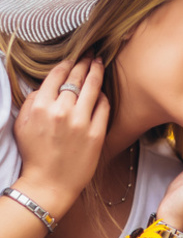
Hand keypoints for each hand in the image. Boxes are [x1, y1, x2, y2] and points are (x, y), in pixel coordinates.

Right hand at [14, 57, 108, 215]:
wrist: (49, 183)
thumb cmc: (35, 154)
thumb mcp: (23, 124)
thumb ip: (33, 101)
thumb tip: (46, 85)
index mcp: (41, 107)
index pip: (57, 75)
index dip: (67, 63)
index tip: (73, 57)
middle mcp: (61, 111)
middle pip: (77, 78)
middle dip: (85, 62)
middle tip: (90, 54)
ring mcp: (81, 122)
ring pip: (93, 88)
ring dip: (97, 72)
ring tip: (99, 64)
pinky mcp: (96, 133)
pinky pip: (104, 107)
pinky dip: (103, 96)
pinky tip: (102, 91)